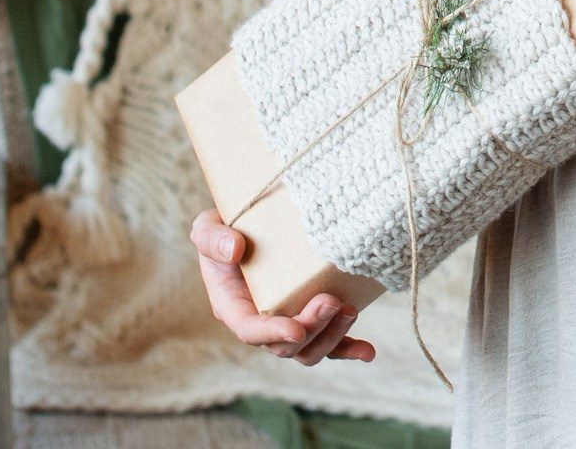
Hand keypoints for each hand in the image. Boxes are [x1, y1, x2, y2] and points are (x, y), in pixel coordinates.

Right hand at [189, 210, 375, 364]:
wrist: (251, 225)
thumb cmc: (225, 228)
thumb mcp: (207, 227)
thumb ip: (212, 238)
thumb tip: (234, 249)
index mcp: (233, 307)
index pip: (250, 331)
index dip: (273, 334)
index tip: (296, 328)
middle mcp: (261, 322)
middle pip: (285, 346)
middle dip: (311, 329)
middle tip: (331, 301)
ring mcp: (288, 322)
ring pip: (309, 349)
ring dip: (332, 338)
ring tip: (350, 310)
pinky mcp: (311, 317)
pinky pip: (330, 343)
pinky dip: (349, 348)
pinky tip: (367, 352)